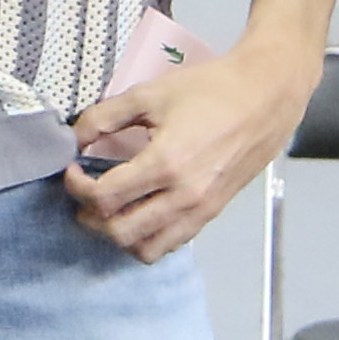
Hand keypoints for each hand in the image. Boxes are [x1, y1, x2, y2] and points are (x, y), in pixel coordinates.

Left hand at [65, 43, 312, 262]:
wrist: (266, 96)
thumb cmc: (213, 90)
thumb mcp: (150, 94)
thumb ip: (104, 117)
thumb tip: (74, 137)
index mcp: (166, 163)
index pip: (104, 197)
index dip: (76, 188)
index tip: (72, 171)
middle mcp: (184, 195)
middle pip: (120, 232)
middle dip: (91, 217)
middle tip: (84, 195)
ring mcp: (201, 208)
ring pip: (147, 249)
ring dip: (119, 235)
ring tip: (110, 209)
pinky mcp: (213, 212)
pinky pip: (173, 243)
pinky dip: (149, 237)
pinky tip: (140, 211)